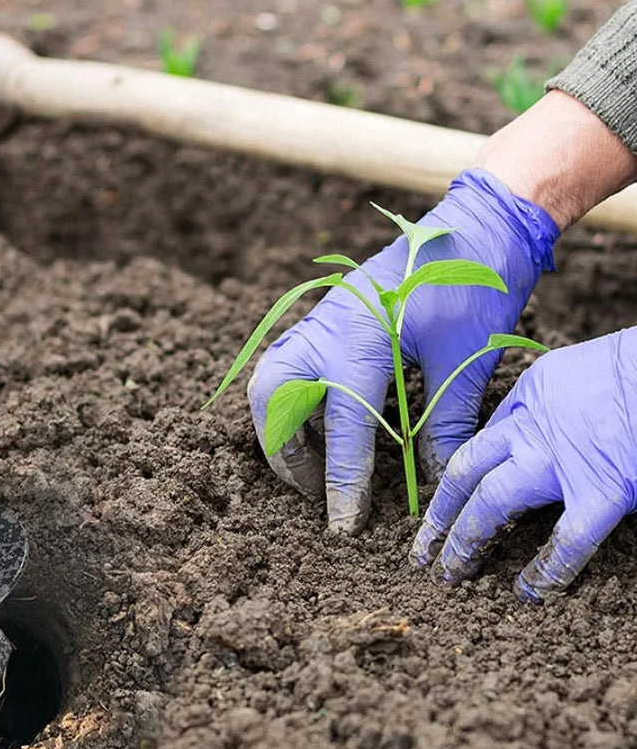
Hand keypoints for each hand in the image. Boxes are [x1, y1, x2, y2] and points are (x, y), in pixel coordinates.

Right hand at [247, 169, 557, 532]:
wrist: (477, 223)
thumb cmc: (475, 284)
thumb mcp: (465, 360)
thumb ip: (444, 423)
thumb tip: (434, 481)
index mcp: (360, 336)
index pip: (342, 424)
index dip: (344, 480)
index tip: (344, 525)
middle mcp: (326, 327)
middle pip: (273, 396)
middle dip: (284, 452)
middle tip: (314, 490)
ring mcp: (320, 319)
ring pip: (271, 379)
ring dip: (280, 427)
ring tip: (310, 465)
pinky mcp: (327, 318)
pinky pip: (288, 366)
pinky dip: (292, 402)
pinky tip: (320, 426)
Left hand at [410, 329, 636, 599]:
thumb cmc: (635, 367)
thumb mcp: (577, 370)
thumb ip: (550, 402)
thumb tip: (543, 431)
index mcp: (529, 395)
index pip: (481, 442)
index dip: (459, 477)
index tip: (446, 503)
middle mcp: (531, 429)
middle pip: (466, 472)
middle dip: (440, 513)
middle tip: (421, 549)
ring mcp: (559, 464)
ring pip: (492, 504)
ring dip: (466, 541)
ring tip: (450, 572)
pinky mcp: (601, 493)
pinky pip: (565, 543)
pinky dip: (545, 572)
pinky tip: (527, 593)